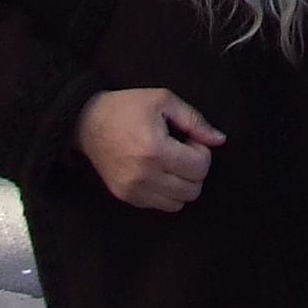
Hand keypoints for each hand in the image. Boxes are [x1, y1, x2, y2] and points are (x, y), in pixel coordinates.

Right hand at [74, 88, 225, 212]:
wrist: (87, 122)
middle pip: (193, 190)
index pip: (200, 168)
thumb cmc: (126, 108)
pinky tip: (159, 172)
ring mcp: (133, 190)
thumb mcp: (163, 101)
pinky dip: (167, 193)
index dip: (202, 152)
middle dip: (195, 170)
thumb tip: (219, 140)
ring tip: (170, 163)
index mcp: (154, 149)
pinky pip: (161, 207)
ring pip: (179, 203)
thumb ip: (194, 120)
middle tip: (181, 151)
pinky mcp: (126, 197)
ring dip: (182, 184)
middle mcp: (144, 175)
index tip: (189, 140)